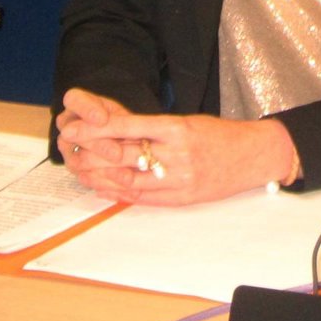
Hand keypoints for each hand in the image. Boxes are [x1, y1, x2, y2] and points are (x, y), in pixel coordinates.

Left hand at [56, 87, 297, 205]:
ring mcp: (180, 179)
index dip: (99, 128)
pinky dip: (119, 192)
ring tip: (79, 169)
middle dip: (93, 152)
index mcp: (178, 128)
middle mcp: (177, 154)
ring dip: (101, 175)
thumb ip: (156, 129)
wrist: (253, 155)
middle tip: (68, 148)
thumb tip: (118, 131)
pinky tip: (102, 187)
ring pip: (130, 179)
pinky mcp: (183, 198)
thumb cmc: (219, 134)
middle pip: (125, 155)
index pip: (130, 127)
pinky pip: (144, 197)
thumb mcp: (189, 121)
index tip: (76, 126)